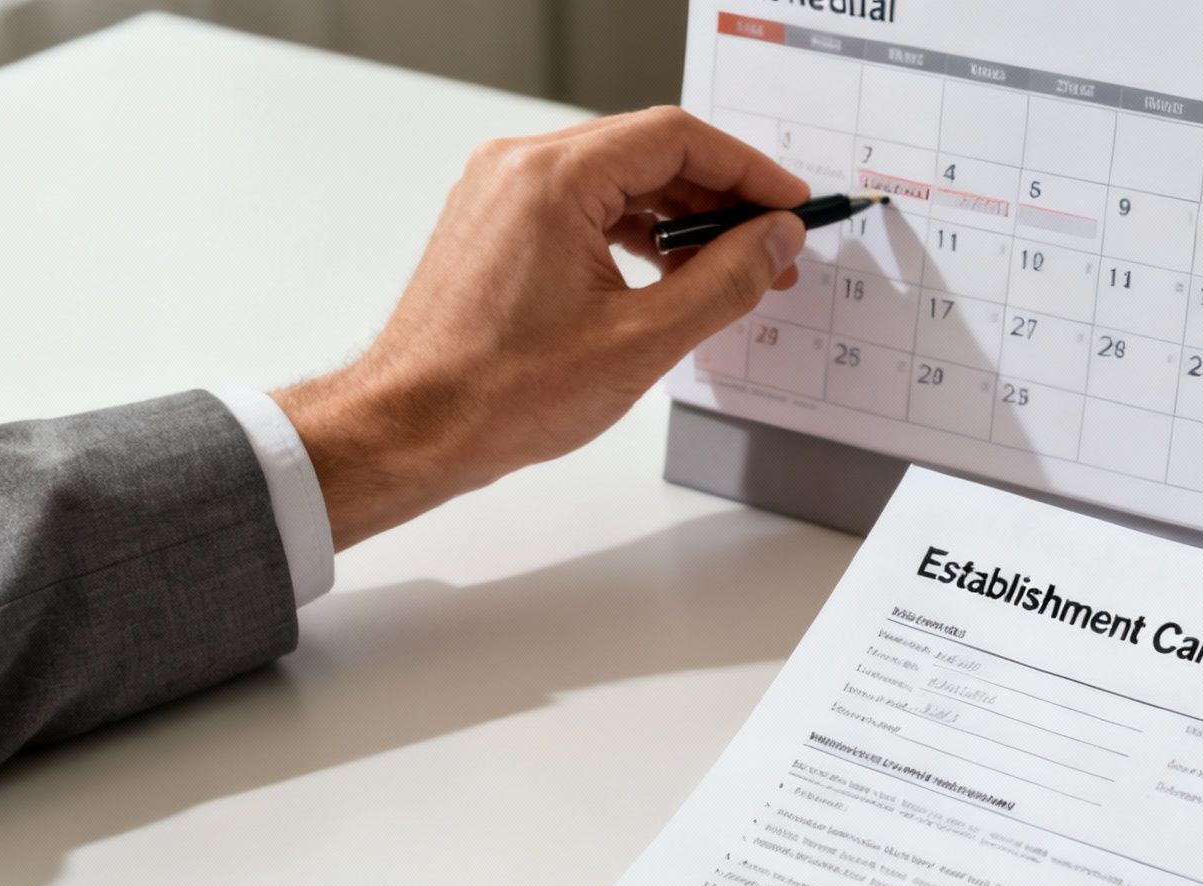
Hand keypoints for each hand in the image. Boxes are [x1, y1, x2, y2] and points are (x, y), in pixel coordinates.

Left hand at [272, 108, 809, 548]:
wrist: (413, 429)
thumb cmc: (500, 393)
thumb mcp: (642, 340)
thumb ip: (724, 281)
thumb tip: (774, 241)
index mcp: (552, 178)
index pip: (676, 139)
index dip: (747, 170)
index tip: (789, 205)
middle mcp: (519, 168)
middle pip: (648, 153)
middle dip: (720, 199)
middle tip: (773, 247)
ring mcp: (501, 195)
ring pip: (617, 182)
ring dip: (680, 220)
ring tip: (731, 272)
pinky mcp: (496, 226)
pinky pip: (583, 207)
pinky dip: (635, 234)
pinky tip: (671, 277)